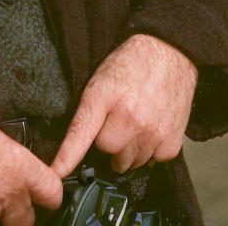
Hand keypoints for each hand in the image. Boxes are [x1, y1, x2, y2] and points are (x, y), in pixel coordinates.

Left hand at [50, 33, 197, 177]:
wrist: (170, 52)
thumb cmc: (132, 63)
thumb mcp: (101, 79)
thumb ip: (89, 111)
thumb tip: (77, 145)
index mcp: (104, 97)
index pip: (80, 134)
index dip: (66, 158)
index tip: (57, 175)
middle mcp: (129, 116)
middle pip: (108, 151)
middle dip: (110, 142)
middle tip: (118, 122)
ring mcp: (152, 131)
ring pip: (131, 162)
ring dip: (130, 150)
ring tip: (137, 122)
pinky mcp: (171, 140)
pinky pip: (154, 161)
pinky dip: (152, 150)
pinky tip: (153, 127)